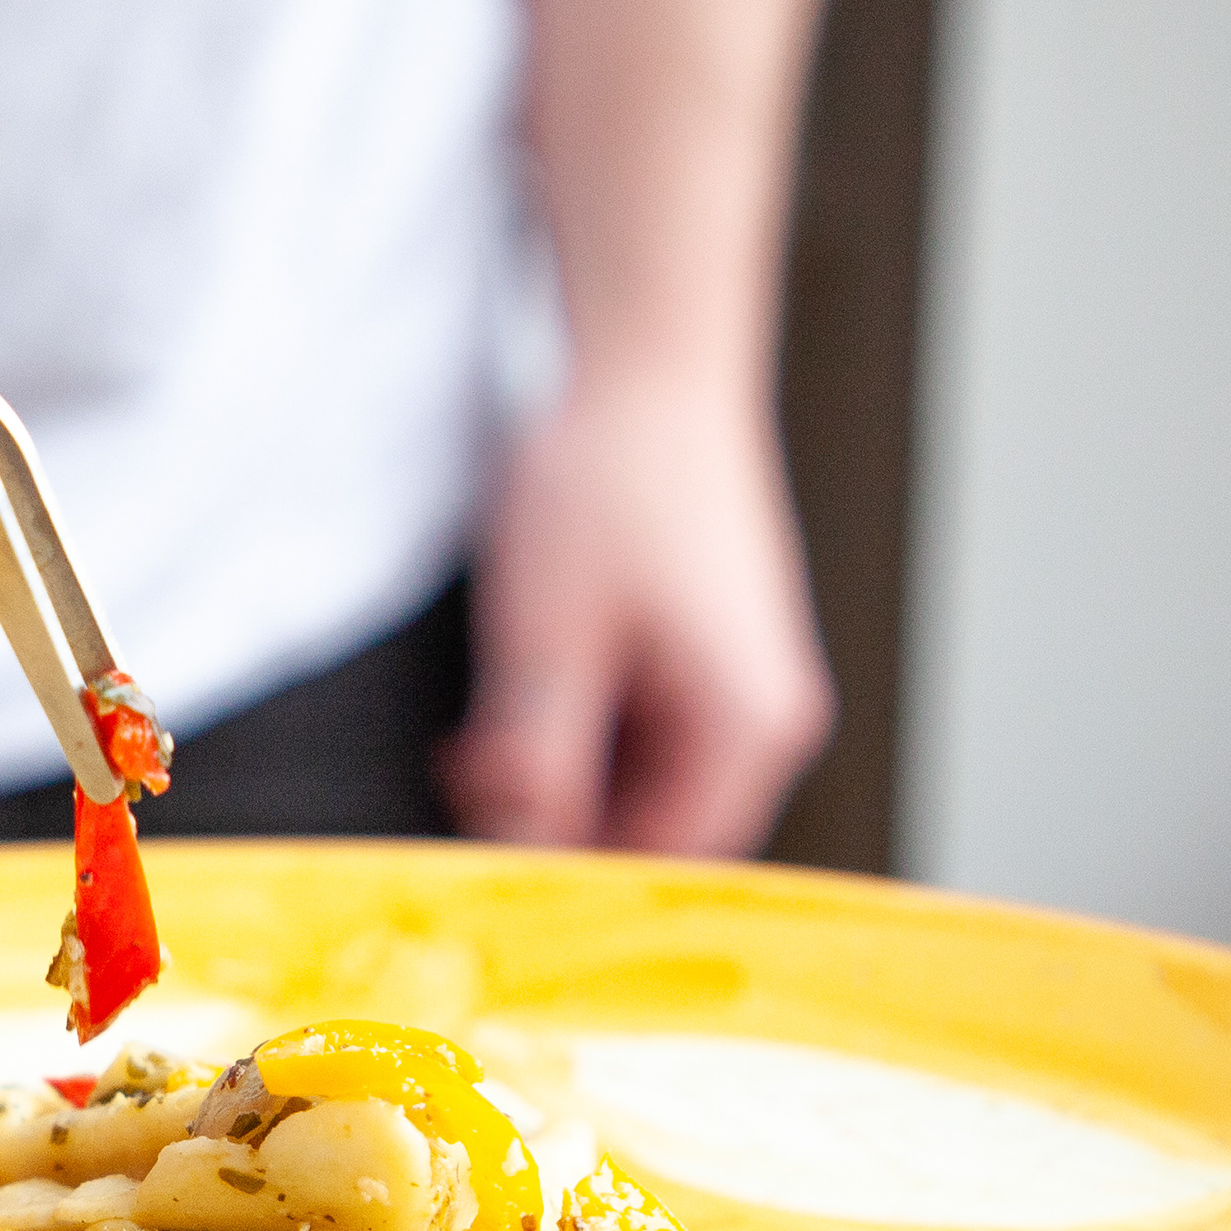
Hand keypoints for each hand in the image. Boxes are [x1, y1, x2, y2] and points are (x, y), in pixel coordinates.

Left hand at [445, 369, 833, 854]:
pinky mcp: (707, 657)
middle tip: (464, 781)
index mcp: (748, 730)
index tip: (476, 864)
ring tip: (478, 740)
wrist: (649, 358)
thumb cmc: (612, 478)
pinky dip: (572, 733)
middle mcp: (766, 722)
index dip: (558, 871)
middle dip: (549, 821)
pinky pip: (638, 734)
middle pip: (648, 830)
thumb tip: (512, 851)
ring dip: (553, 777)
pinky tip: (511, 710)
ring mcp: (739, 688)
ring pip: (635, 784)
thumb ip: (536, 761)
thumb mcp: (548, 638)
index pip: (654, 861)